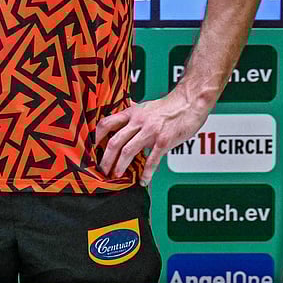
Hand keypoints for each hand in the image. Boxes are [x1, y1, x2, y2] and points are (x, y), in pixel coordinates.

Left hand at [94, 89, 209, 185]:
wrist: (190, 102)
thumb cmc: (169, 106)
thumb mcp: (145, 106)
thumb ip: (133, 111)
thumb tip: (122, 110)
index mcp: (132, 113)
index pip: (107, 123)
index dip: (97, 137)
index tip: (92, 149)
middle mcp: (138, 121)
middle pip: (114, 141)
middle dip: (106, 158)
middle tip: (101, 170)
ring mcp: (150, 131)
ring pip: (128, 150)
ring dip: (120, 166)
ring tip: (115, 175)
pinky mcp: (164, 141)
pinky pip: (152, 160)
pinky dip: (146, 172)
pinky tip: (143, 180)